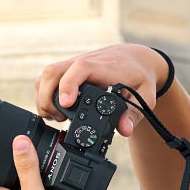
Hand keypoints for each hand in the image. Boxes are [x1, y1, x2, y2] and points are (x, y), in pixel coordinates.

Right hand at [34, 44, 169, 136]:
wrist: (135, 59)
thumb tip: (124, 130)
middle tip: (58, 120)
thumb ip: (134, 113)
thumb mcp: (146, 96)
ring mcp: (73, 66)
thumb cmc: (140, 77)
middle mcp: (84, 63)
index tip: (66, 104)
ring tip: (56, 118)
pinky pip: (47, 79)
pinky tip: (54, 111)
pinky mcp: (68, 71)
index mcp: (103, 68)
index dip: (69, 85)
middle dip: (47, 98)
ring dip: (43, 97)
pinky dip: (44, 95)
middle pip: (53, 72)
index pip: (80, 69)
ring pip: (46, 75)